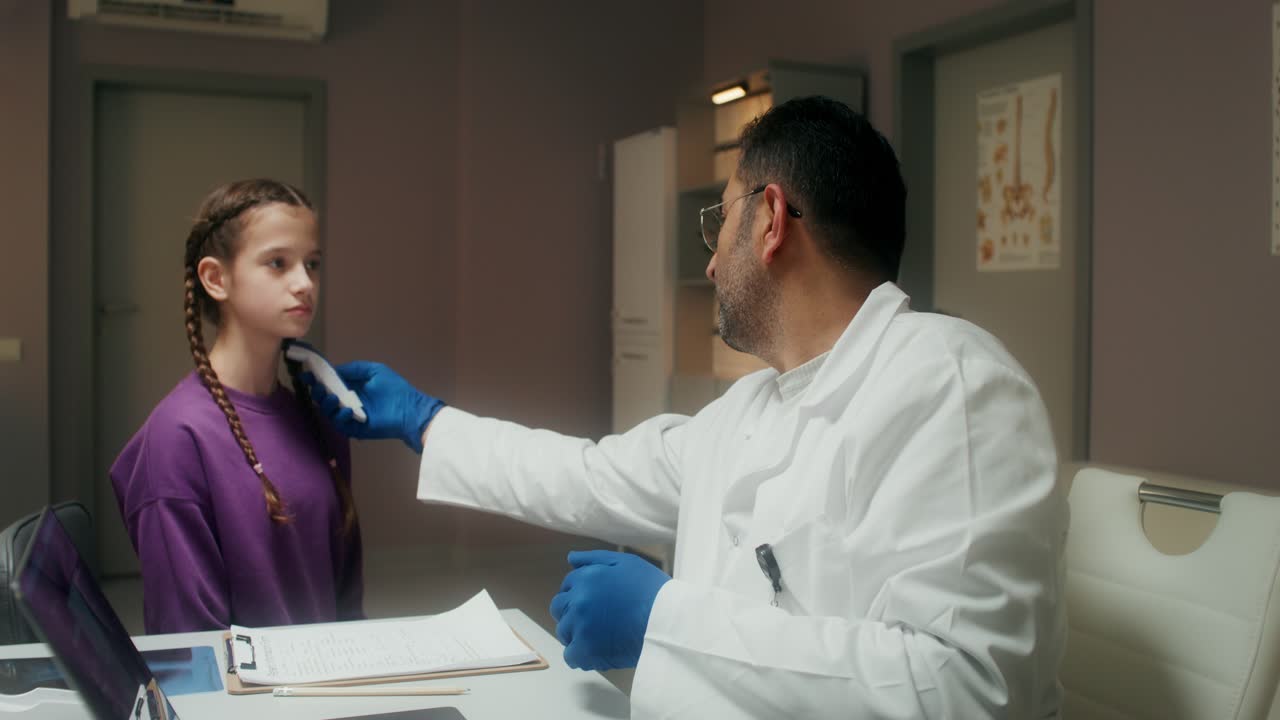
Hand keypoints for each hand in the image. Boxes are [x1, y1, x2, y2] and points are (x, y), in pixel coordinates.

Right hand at [302, 360, 444, 452]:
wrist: (409, 409)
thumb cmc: (394, 389)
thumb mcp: (374, 371)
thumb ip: (353, 368)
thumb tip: (333, 369)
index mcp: (350, 387)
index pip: (329, 383)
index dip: (317, 378)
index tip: (306, 373)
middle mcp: (347, 401)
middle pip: (324, 398)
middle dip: (317, 391)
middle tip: (315, 386)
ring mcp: (349, 416)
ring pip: (328, 412)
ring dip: (326, 404)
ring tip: (331, 397)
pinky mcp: (354, 429)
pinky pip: (340, 424)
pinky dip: (341, 416)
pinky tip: (348, 409)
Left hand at [549, 550, 670, 670]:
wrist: (668, 620)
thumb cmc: (652, 590)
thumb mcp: (626, 563)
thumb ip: (594, 559)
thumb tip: (571, 559)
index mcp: (586, 578)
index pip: (567, 586)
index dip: (579, 594)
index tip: (593, 603)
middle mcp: (578, 600)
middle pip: (559, 608)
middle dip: (572, 613)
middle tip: (594, 620)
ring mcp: (580, 625)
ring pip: (564, 632)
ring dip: (577, 634)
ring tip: (600, 637)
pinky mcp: (586, 649)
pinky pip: (571, 656)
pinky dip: (581, 656)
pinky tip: (597, 653)